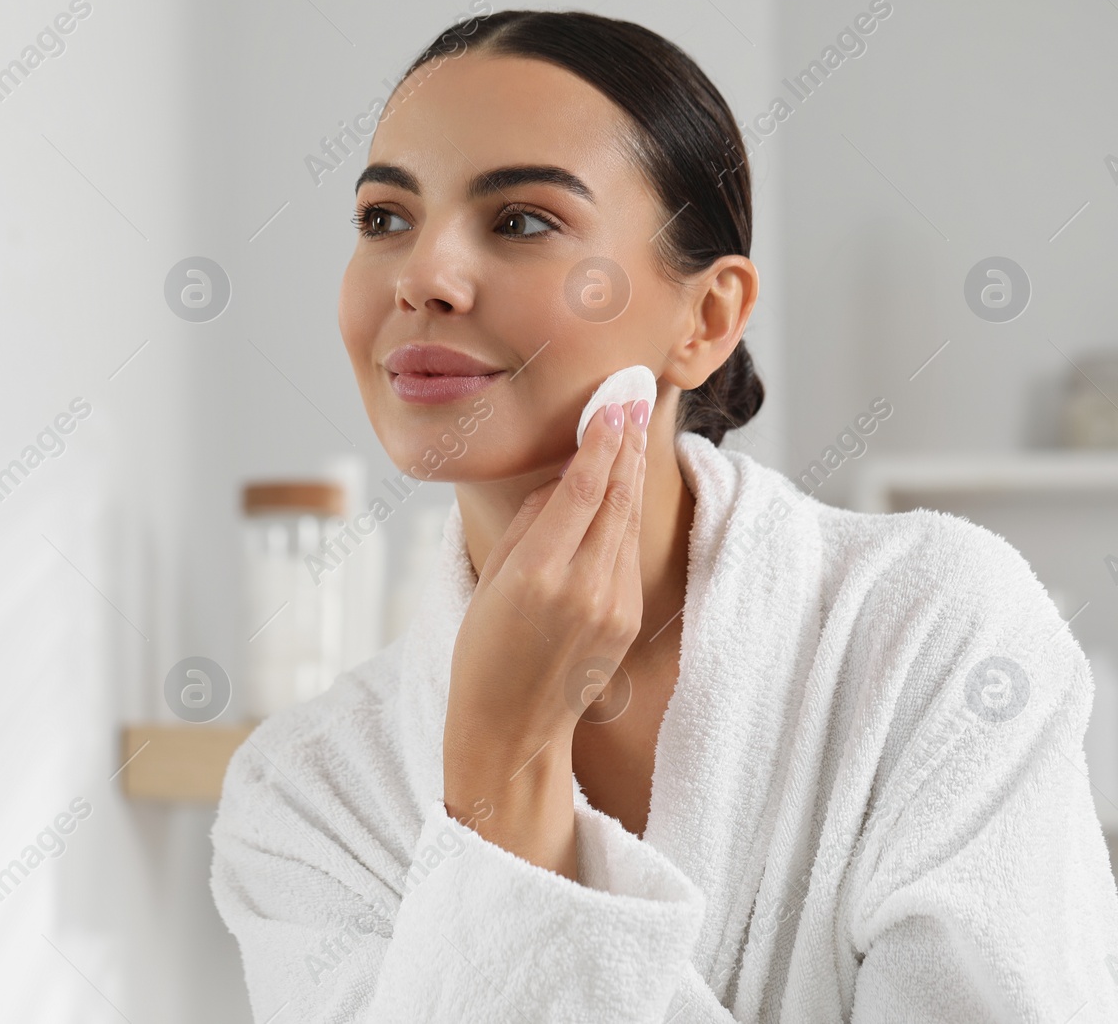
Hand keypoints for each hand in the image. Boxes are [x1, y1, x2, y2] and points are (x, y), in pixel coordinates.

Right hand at [442, 397, 649, 875]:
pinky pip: (626, 549)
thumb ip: (533, 527)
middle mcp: (586, 588)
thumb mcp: (492, 582)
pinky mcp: (627, 618)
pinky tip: (620, 480)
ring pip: (628, 519)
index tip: (615, 396)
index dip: (603, 438)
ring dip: (630, 468)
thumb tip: (567, 481)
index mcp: (541, 577)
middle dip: (625, 439)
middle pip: (616, 496)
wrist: (511, 729)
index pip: (583, 489)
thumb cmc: (483, 654)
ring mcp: (613, 606)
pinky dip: (624, 510)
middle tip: (635, 388)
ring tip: (632, 419)